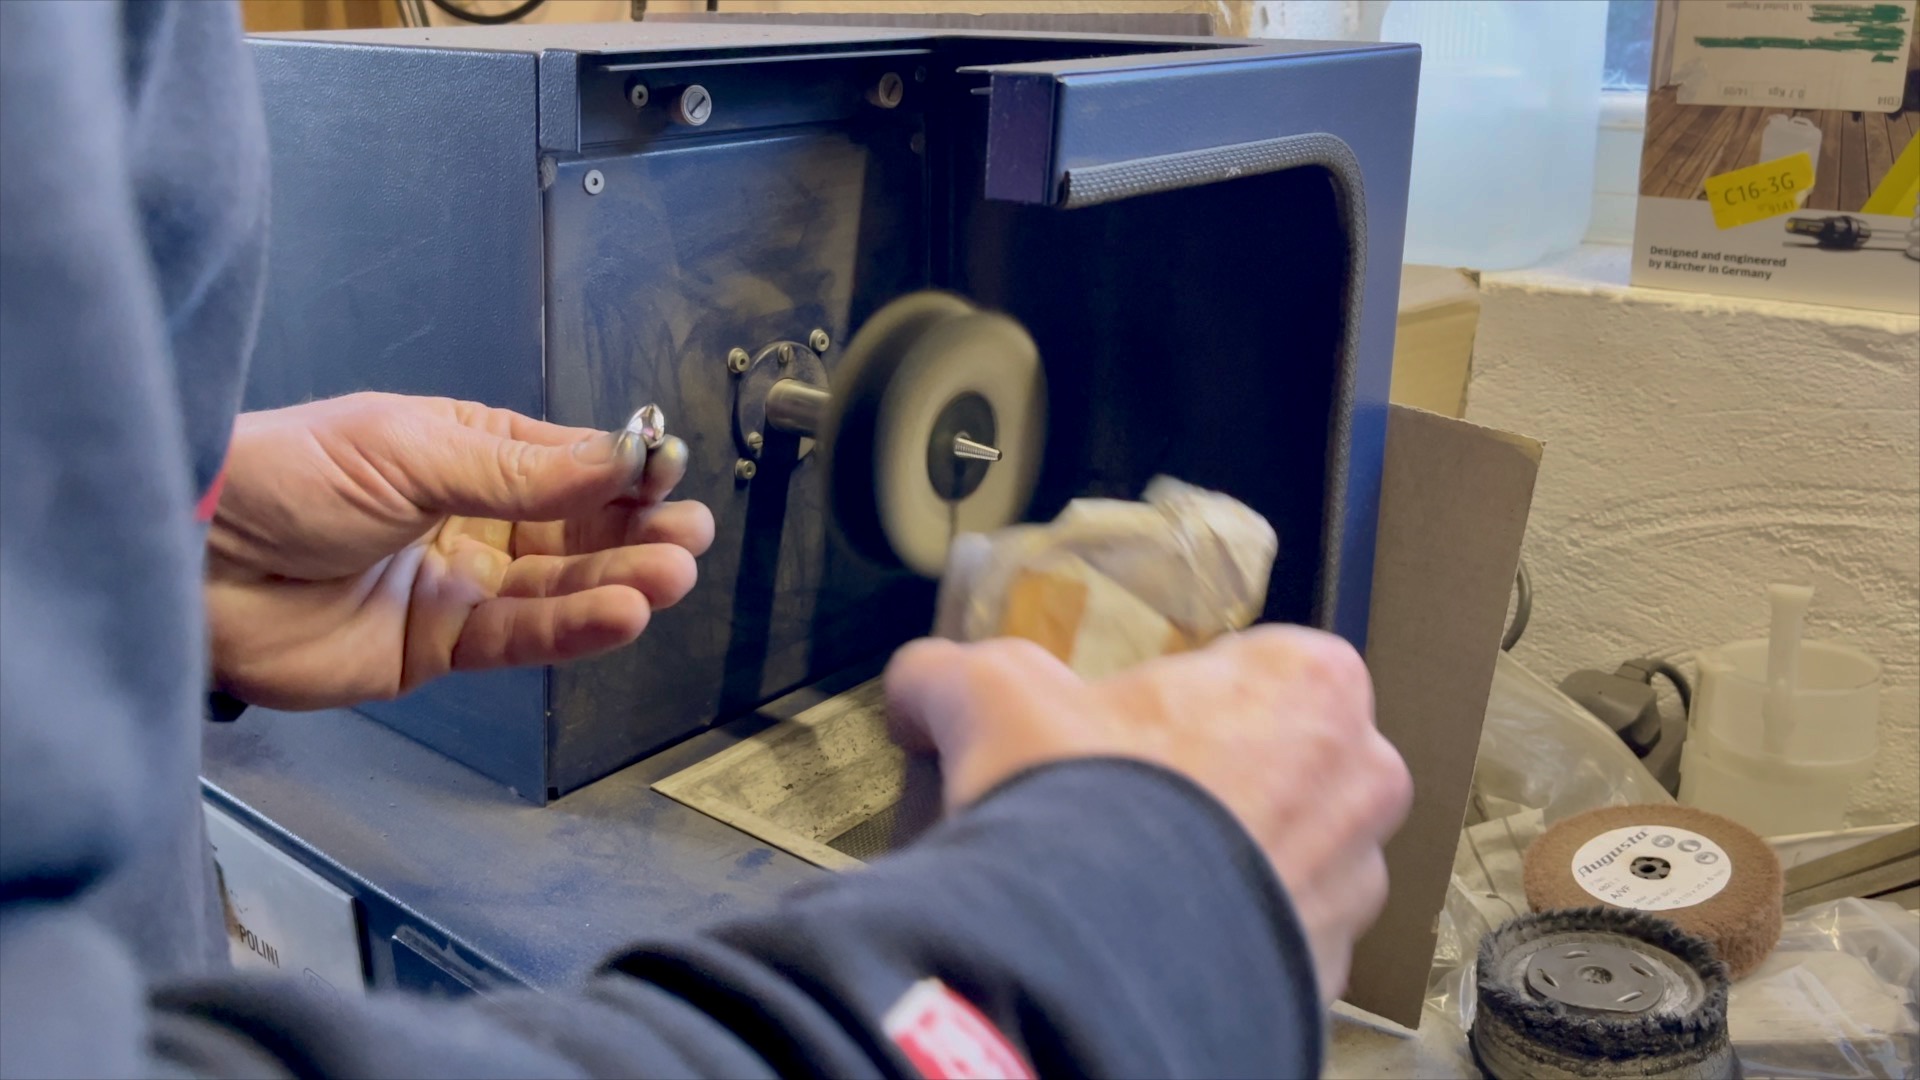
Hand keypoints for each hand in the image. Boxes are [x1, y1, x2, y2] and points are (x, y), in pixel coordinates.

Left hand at [204, 392, 711, 709]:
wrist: (191, 558)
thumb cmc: (285, 476)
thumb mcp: (413, 449)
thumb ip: (522, 470)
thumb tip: (622, 458)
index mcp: (465, 451)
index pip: (567, 463)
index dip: (622, 472)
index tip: (671, 476)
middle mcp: (471, 519)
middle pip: (575, 530)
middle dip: (636, 533)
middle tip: (689, 537)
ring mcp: (457, 586)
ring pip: (557, 586)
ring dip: (618, 581)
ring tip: (672, 577)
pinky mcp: (437, 649)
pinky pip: (519, 639)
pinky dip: (572, 629)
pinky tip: (620, 615)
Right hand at [884, 626, 1412, 1003]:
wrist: (1096, 968)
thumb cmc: (1082, 807)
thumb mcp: (991, 698)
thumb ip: (953, 674)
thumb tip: (918, 688)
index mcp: (1311, 683)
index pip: (1259, 661)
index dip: (1186, 690)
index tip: (1130, 722)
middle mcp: (1360, 778)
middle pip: (1283, 757)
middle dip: (1214, 778)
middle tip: (1125, 802)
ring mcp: (1355, 884)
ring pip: (1289, 852)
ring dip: (1224, 860)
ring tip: (1134, 880)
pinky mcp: (1329, 972)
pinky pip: (1276, 938)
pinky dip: (1224, 935)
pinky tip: (1154, 936)